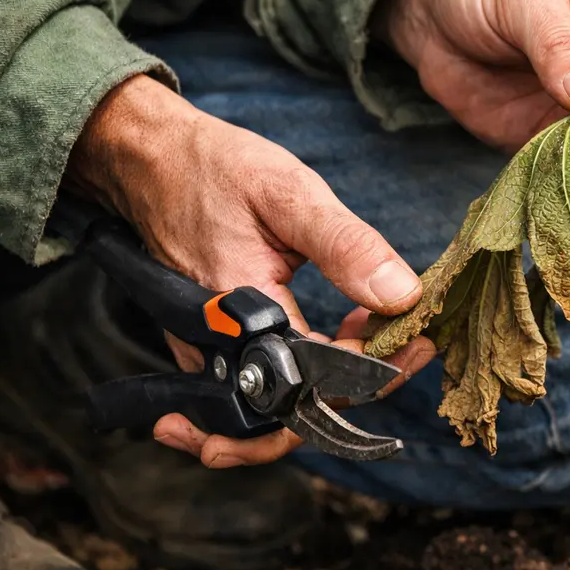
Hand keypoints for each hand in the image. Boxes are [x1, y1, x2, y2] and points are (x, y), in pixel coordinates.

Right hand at [65, 75, 435, 466]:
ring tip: (376, 342)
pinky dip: (308, 375)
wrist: (151, 160)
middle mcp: (218, 348)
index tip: (418, 342)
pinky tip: (341, 343)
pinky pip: (262, 384)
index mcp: (240, 314)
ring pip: (278, 406)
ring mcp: (209, 353)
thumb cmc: (213, 170)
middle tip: (411, 348)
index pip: (317, 381)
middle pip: (297, 410)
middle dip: (363, 388)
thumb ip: (345, 247)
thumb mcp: (288, 193)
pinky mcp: (211, 346)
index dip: (374, 372)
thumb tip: (402, 296)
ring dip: (337, 386)